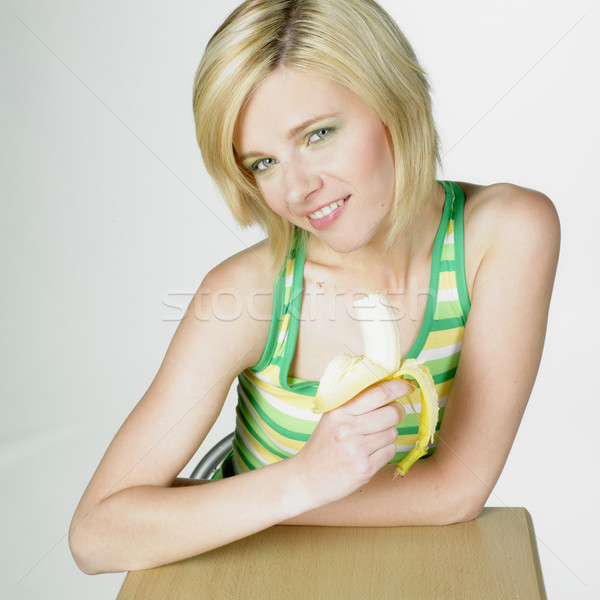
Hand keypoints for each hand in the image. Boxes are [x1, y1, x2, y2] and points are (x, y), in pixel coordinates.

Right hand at [292, 378, 410, 506]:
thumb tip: (388, 384)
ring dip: (388, 434)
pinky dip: (385, 451)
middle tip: (392, 414)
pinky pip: (391, 451)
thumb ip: (355, 401)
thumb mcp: (332, 416)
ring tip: (370, 439)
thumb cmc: (324, 443)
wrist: (309, 477)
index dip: (398, 387)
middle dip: (398, 412)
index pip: (378, 393)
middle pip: (392, 413)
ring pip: (393, 433)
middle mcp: (347, 428)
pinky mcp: (365, 468)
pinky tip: (369, 453)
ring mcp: (357, 449)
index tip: (408, 385)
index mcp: (339, 410)